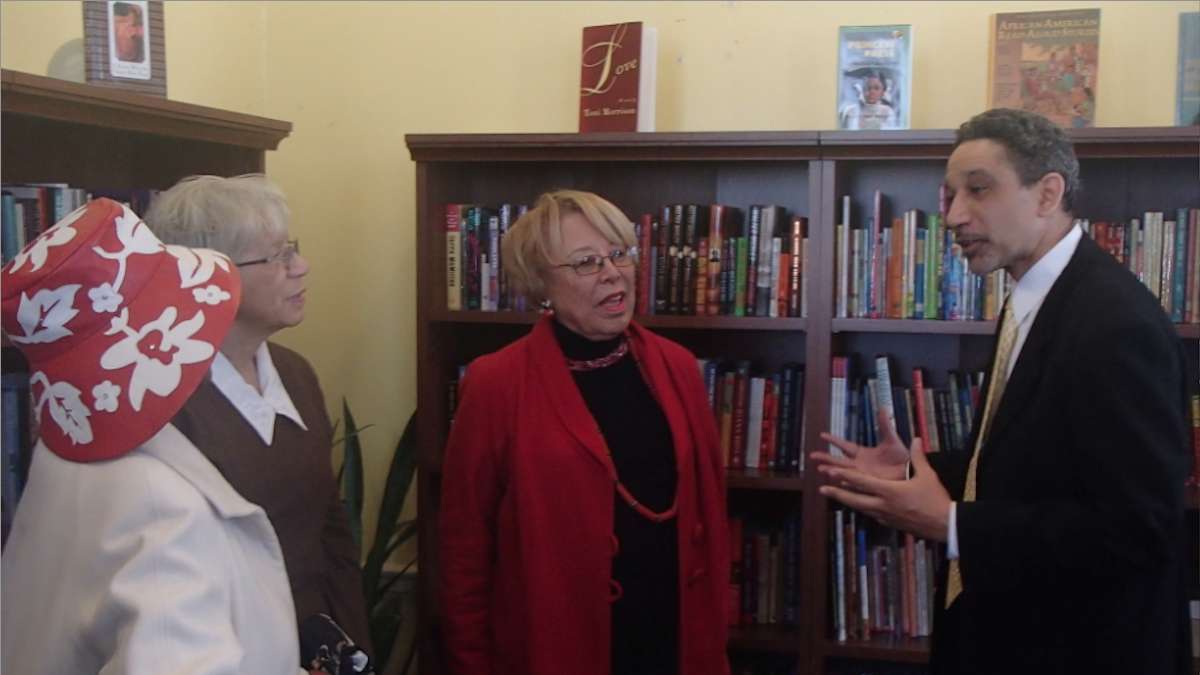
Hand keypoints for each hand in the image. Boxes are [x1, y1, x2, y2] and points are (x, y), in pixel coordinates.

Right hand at [812, 409, 909, 480]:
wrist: (909, 472)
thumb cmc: (901, 457)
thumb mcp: (891, 439)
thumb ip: (885, 425)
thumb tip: (883, 407)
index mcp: (862, 453)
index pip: (844, 446)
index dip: (834, 440)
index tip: (822, 435)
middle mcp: (859, 464)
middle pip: (838, 460)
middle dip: (826, 458)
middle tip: (813, 456)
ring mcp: (862, 475)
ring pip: (843, 472)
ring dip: (833, 470)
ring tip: (822, 469)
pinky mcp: (868, 484)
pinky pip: (854, 484)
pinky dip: (845, 482)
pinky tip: (837, 482)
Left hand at [816, 437, 951, 541]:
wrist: (945, 525)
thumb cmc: (936, 499)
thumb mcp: (927, 475)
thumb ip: (918, 457)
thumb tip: (917, 439)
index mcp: (889, 491)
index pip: (861, 482)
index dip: (844, 476)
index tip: (830, 472)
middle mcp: (883, 505)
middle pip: (854, 499)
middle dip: (837, 493)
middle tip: (821, 489)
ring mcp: (886, 516)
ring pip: (861, 508)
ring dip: (847, 501)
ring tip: (836, 497)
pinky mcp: (892, 524)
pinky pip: (872, 514)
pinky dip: (864, 508)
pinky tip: (861, 506)